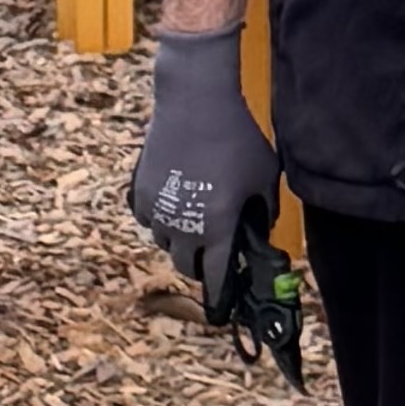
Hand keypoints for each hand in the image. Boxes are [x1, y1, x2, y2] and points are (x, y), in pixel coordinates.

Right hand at [129, 24, 278, 312]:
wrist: (195, 102)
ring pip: (163, 241)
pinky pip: (147, 218)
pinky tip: (173, 200)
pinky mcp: (140, 190)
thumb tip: (261, 230)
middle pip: (184, 264)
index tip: (222, 303)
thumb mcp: (264, 176)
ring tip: (194, 218)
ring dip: (178, 239)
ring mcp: (156, 209)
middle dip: (198, 263)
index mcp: (216, 228)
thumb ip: (264, 210)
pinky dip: (159, 217)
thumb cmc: (236, 137)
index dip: (220, 292)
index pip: (214, 276)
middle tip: (211, 251)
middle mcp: (182, 226)